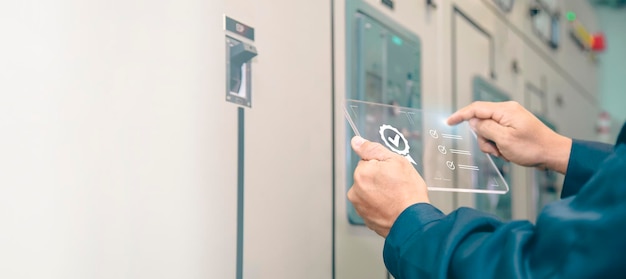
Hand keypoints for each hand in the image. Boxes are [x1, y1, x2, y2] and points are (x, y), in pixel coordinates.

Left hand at [347, 136, 429, 237]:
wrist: (413, 221)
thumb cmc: (408, 193)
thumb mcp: (396, 161)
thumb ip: (373, 149)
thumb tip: (356, 141)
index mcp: (361, 173)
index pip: (368, 161)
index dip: (383, 165)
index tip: (392, 173)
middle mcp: (355, 190)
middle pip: (367, 177)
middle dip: (379, 179)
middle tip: (396, 185)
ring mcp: (359, 206)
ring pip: (369, 192)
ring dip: (379, 193)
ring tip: (395, 197)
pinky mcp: (365, 218)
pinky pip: (372, 206)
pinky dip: (380, 205)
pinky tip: (392, 206)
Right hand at [447, 101, 571, 173]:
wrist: (553, 153)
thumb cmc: (533, 147)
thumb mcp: (505, 140)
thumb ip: (486, 128)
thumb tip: (473, 122)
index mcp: (505, 111)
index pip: (476, 109)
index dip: (460, 115)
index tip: (449, 122)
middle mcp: (507, 111)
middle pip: (481, 121)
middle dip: (483, 138)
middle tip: (494, 150)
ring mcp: (511, 118)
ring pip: (488, 130)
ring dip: (491, 144)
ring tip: (503, 152)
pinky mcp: (513, 126)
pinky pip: (497, 133)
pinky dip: (498, 143)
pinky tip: (507, 151)